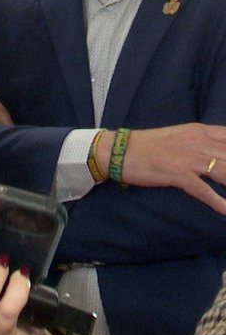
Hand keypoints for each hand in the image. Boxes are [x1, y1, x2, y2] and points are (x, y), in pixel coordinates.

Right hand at [109, 123, 225, 214]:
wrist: (119, 150)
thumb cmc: (150, 145)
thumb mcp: (182, 135)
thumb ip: (205, 141)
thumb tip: (222, 151)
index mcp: (201, 131)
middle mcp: (199, 143)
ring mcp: (189, 158)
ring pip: (225, 172)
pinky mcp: (177, 174)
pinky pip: (204, 190)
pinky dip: (219, 202)